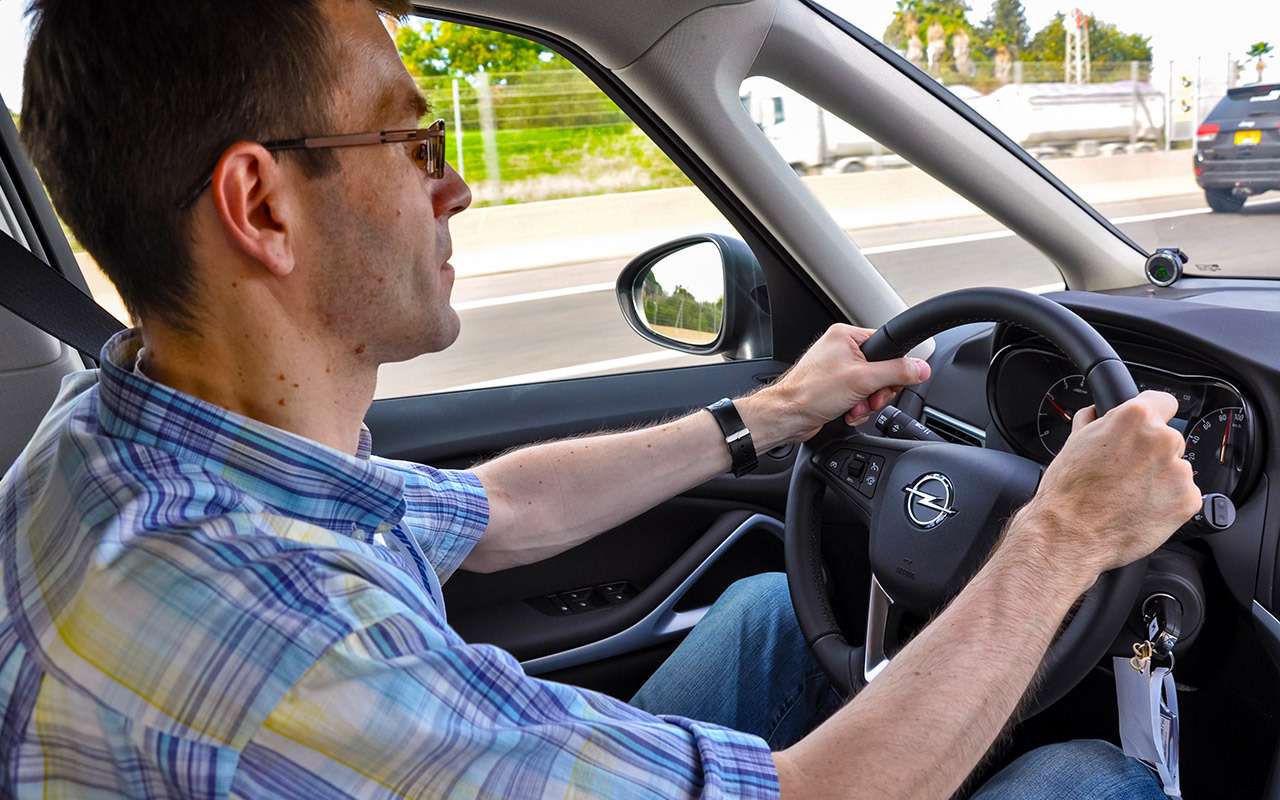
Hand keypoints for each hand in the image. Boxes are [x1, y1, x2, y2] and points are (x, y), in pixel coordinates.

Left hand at [742, 324, 929, 443]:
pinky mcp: (835, 388)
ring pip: (872, 386)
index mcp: (846, 336)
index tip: (890, 382)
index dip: (893, 368)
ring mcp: (838, 369)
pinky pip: (860, 397)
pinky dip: (857, 408)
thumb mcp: (862, 380)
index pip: (887, 345)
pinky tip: (848, 413)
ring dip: (867, 403)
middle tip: (869, 398)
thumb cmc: (811, 393)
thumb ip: (896, 372)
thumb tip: (920, 368)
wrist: (787, 416)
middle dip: (877, 391)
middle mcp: (841, 349)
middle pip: (882, 369)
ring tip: (854, 408)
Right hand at [1006, 390, 1201, 590]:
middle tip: (1125, 471)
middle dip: (1151, 452)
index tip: (1147, 427)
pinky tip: (1141, 508)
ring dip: (1159, 477)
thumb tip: (1097, 413)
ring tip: (1129, 494)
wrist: (1072, 533)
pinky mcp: (1187, 500)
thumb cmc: (1068, 492)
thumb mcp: (1074, 442)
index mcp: (1135, 418)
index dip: (1152, 414)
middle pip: (1168, 438)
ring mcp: (1179, 471)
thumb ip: (1095, 421)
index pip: (1163, 401)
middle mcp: (1162, 440)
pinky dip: (1167, 501)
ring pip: (1175, 468)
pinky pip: (1182, 494)